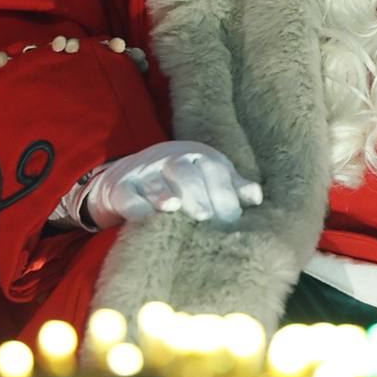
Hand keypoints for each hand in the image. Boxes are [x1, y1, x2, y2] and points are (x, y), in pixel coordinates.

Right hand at [80, 142, 262, 228]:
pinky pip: (126, 195)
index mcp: (197, 157)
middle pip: (184, 172)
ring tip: (173, 207)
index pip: (213, 169)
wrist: (129, 174)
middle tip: (205, 217)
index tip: (232, 219)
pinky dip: (134, 205)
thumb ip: (232, 186)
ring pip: (155, 182)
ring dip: (163, 194)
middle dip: (196, 193)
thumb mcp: (209, 177)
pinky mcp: (120, 188)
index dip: (223, 192)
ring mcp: (143, 173)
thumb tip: (256, 197)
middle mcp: (170, 160)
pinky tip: (144, 218)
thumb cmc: (182, 180)